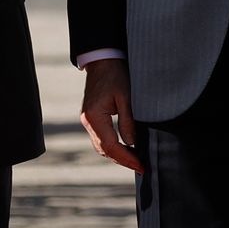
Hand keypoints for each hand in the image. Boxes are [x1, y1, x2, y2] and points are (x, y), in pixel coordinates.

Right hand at [79, 57, 140, 172]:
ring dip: (117, 155)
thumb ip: (128, 121)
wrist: (102, 60)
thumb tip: (132, 144)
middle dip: (122, 160)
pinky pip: (101, 138)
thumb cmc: (115, 74)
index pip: (110, 146)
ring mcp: (87, 120)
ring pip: (101, 146)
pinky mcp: (90, 117)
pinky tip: (125, 148)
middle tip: (141, 167)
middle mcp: (87, 121)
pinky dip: (112, 146)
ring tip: (135, 161)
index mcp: (94, 116)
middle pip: (104, 150)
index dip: (126, 158)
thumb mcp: (126, 97)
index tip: (141, 166)